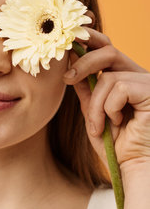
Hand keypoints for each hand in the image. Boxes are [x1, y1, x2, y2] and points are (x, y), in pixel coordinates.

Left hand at [63, 28, 149, 172]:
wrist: (135, 168)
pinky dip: (109, 108)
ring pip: (108, 77)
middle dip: (83, 62)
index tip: (68, 42)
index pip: (107, 48)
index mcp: (125, 77)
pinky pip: (119, 87)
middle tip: (67, 79)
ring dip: (95, 105)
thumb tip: (71, 61)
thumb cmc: (116, 144)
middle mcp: (138, 75)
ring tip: (98, 126)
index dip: (89, 39)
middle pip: (108, 50)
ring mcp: (147, 82)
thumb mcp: (92, 112)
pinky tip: (117, 124)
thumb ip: (85, 88)